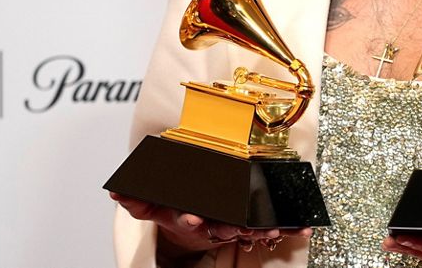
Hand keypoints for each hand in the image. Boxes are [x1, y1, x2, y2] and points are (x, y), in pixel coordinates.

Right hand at [110, 192, 309, 254]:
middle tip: (238, 226)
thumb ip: (138, 198)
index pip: (191, 219)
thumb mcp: (156, 204)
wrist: (200, 219)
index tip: (192, 218)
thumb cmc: (181, 207)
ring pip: (249, 228)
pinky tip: (305, 227)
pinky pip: (275, 225)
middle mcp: (215, 223)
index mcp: (193, 217)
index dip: (191, 220)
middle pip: (222, 227)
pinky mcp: (256, 222)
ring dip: (260, 230)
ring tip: (270, 228)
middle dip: (230, 228)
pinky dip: (290, 227)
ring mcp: (237, 224)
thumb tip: (117, 191)